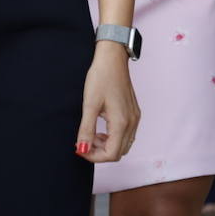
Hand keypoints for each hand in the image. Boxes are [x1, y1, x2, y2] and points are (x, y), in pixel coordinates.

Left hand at [76, 43, 138, 161]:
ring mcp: (135, 118)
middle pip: (119, 152)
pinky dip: (114, 137)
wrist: (112, 58)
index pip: (111, 154)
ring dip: (107, 146)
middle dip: (100, 153)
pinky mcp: (134, 112)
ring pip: (124, 144)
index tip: (79, 149)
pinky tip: (102, 128)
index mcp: (122, 122)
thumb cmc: (101, 77)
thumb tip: (82, 149)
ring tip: (91, 136)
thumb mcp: (89, 104)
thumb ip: (86, 130)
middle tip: (84, 143)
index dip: (94, 156)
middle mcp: (132, 123)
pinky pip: (127, 134)